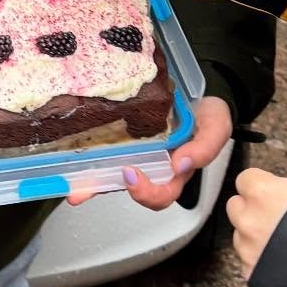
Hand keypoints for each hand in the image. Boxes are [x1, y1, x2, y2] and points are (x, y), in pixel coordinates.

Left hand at [65, 94, 232, 207]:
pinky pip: (107, 150)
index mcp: (176, 172)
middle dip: (104, 190)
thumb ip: (204, 148)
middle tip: (87, 185)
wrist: (201, 92)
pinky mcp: (125, 137)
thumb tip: (181, 164)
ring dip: (90, 181)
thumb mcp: (216, 128)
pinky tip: (73, 154)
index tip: (132, 174)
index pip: (161, 194)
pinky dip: (90, 155)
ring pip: (112, 174)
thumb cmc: (210, 114)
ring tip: (70, 185)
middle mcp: (153, 167)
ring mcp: (137, 153)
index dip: (146, 192)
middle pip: (127, 188)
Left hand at [225, 99, 286, 278]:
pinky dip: (263, 262)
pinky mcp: (253, 276)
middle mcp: (247, 221)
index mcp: (260, 191)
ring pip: (242, 236)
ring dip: (257, 235)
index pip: (247, 181)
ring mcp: (249, 252)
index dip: (266, 186)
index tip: (284, 193)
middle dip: (256, 209)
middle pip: (239, 207)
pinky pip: (249, 263)